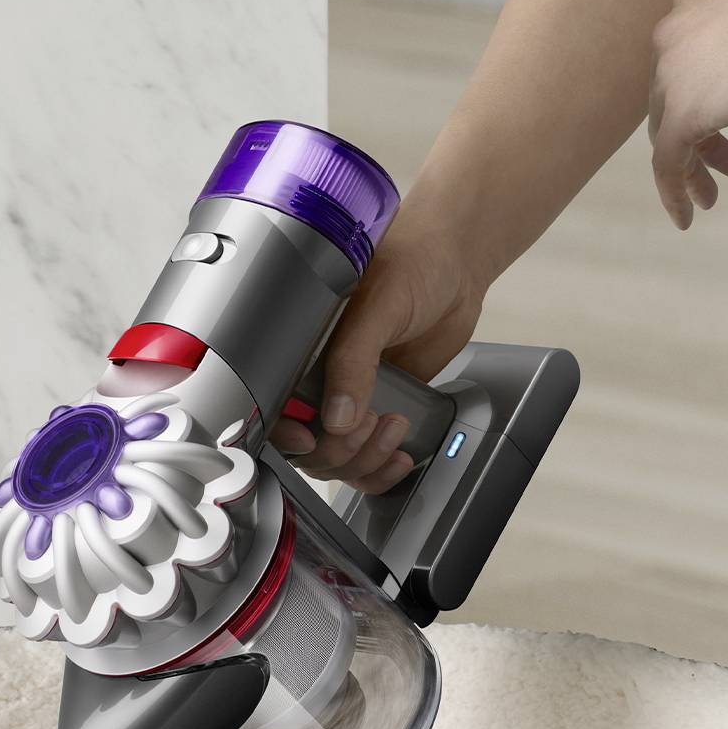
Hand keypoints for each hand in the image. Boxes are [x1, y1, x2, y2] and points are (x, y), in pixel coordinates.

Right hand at [273, 203, 491, 494]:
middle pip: (304, 446)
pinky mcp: (379, 407)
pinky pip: (368, 459)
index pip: (271, 406)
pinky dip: (381, 470)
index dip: (286, 432)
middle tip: (369, 421)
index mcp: (298, 344)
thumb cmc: (411, 259)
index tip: (311, 437)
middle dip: (337, 449)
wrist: (456, 264)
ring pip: (336, 460)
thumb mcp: (376, 304)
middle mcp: (316, 375)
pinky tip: (398, 453)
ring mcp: (348, 396)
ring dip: (364, 460)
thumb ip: (353, 359)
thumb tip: (337, 416)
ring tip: (392, 426)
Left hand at [647, 0, 727, 226]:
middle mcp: (669, 37)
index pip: (684, 61)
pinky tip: (687, 216)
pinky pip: (667, 162)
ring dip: (690, 167)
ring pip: (667, 132)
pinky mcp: (681, 112)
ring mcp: (670, 75)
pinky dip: (674, 191)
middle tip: (727, 164)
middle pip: (672, 98)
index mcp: (689, 5)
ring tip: (711, 196)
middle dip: (700, 134)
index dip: (705, 92)